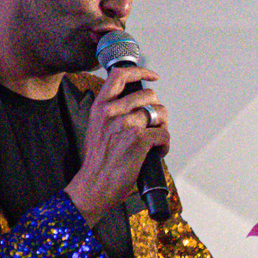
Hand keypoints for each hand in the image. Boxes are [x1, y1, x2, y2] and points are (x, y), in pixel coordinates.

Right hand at [65, 67, 169, 224]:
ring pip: (160, 113)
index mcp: (100, 106)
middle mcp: (112, 112)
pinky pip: (164, 134)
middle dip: (157, 110)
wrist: (93, 185)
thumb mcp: (96, 127)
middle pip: (149, 95)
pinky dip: (164, 145)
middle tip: (154, 125)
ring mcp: (126, 124)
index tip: (153, 76)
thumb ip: (112, 112)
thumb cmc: (98, 161)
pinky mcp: (139, 139)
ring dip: (162, 127)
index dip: (141, 71)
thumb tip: (136, 104)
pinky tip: (156, 153)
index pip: (120, 75)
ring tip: (155, 140)